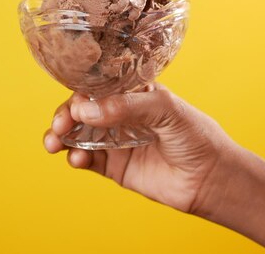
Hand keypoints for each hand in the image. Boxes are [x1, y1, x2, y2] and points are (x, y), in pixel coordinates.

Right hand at [43, 83, 235, 215]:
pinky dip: (75, 157)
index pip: (98, 87)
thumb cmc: (196, 135)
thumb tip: (85, 111)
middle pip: (82, 110)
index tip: (72, 105)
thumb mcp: (165, 108)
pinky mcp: (114, 166)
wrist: (210, 178)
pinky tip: (76, 159)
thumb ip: (126, 106)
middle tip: (58, 126)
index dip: (80, 94)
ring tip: (54, 143)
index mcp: (133, 92)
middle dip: (65, 116)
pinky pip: (86, 159)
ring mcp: (115, 140)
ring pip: (78, 134)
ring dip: (62, 136)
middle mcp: (120, 114)